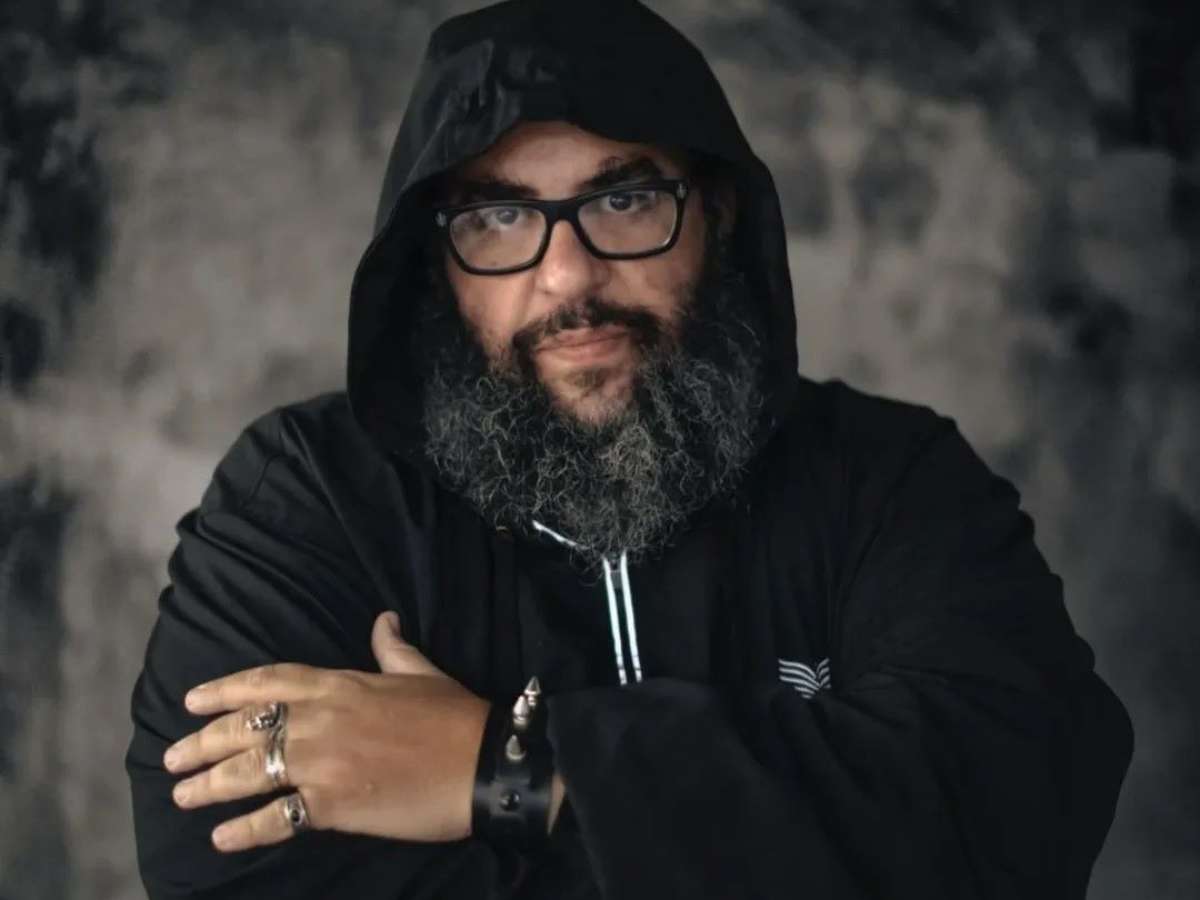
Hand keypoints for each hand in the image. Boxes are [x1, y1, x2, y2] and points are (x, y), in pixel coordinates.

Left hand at [163, 612, 490, 851]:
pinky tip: (222, 839)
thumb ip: (392, 648)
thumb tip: (384, 620)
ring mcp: (325, 762)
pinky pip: (277, 817)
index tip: (191, 700)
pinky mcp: (335, 804)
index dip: (225, 689)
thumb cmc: (455, 716)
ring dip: (209, 784)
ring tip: (182, 796)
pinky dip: (246, 830)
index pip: (268, 681)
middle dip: (203, 742)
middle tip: (171, 757)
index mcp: (341, 683)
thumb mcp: (421, 671)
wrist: (483, 761)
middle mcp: (323, 719)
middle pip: (246, 726)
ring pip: (249, 770)